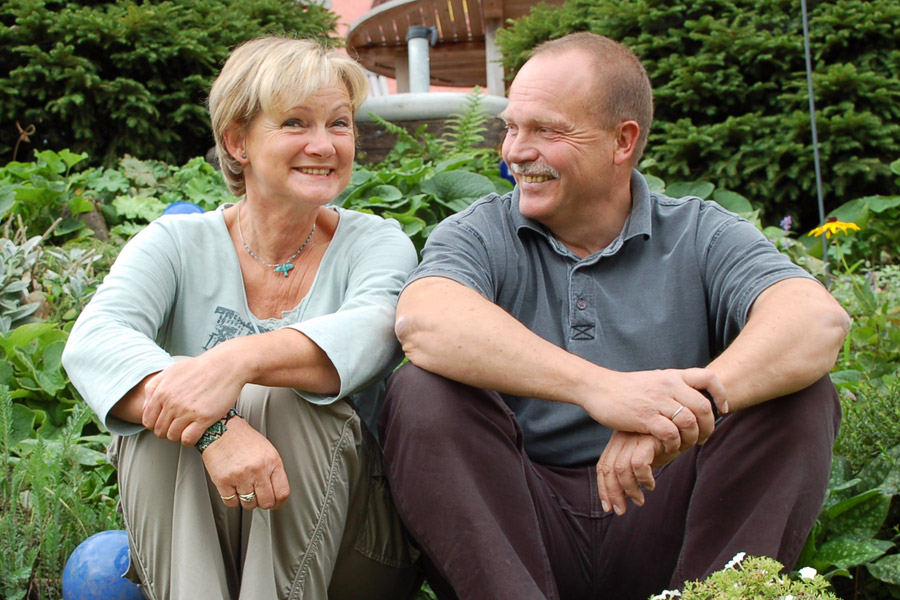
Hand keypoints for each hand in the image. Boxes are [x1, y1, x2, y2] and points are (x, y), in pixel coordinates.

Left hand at [141, 348, 245, 445]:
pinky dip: (190, 440)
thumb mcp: (171, 371)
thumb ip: (154, 387)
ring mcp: (188, 411)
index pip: (148, 421)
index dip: (156, 425)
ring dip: (179, 436)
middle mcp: (172, 403)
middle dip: (167, 431)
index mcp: (162, 392)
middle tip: (179, 426)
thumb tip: (144, 406)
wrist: (226, 365)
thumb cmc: (200, 368)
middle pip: (160, 431)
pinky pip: (188, 439)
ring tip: (188, 428)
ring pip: (173, 436)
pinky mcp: (204, 418)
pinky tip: (196, 431)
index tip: (166, 422)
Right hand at [201, 417, 290, 510]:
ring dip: (247, 501)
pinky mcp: (223, 481)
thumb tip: (277, 492)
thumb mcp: (268, 451)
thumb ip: (273, 471)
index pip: (282, 493)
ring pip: (249, 504)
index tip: (276, 504)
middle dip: (263, 503)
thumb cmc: (244, 440)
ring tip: (244, 488)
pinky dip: (232, 499)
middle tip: (258, 497)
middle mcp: (258, 470)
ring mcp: (240, 476)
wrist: (222, 430)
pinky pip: (231, 502)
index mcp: (272, 462)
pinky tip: (233, 488)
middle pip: (266, 502)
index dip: (279, 502)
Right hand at [580, 367, 725, 454]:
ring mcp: (657, 401)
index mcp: (672, 376)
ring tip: (686, 445)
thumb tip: (691, 398)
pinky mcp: (644, 416)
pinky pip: (670, 433)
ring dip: (692, 438)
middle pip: (703, 406)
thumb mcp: (653, 380)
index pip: (708, 377)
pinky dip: (674, 443)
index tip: (721, 409)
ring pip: (689, 421)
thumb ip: (672, 387)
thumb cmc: (625, 388)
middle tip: (704, 437)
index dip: (721, 394)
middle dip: (708, 426)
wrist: (598, 388)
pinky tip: (669, 446)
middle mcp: (668, 385)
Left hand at [596, 431, 679, 516]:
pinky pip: (638, 464)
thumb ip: (632, 470)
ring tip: (639, 501)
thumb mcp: (645, 457)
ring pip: (621, 469)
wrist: (685, 427)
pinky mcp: (648, 439)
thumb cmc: (665, 444)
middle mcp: (622, 438)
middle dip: (612, 494)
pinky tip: (651, 485)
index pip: (603, 466)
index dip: (604, 489)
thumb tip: (623, 495)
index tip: (608, 507)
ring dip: (630, 490)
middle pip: (608, 469)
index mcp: (618, 442)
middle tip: (620, 511)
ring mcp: (634, 437)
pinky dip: (643, 478)